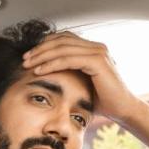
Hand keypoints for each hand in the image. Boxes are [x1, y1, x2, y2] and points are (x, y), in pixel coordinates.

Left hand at [22, 31, 141, 123]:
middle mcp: (96, 47)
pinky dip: (52, 64)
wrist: (122, 110)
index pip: (64, 39)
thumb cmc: (103, 100)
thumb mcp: (82, 83)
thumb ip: (70, 73)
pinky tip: (39, 71)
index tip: (30, 56)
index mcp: (93, 49)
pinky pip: (68, 59)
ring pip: (62, 48)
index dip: (45, 44)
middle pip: (61, 40)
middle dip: (40, 49)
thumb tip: (48, 73)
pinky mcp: (97, 61)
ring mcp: (98, 52)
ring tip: (28, 64)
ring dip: (42, 55)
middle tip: (25, 59)